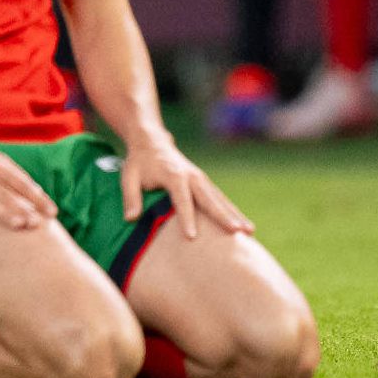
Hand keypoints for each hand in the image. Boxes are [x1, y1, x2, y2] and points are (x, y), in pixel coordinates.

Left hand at [118, 132, 252, 240]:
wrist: (151, 140)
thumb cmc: (139, 162)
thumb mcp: (128, 176)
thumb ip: (130, 197)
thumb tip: (131, 218)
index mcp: (173, 174)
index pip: (181, 199)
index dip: (186, 218)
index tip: (192, 237)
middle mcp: (192, 176)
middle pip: (210, 199)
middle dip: (223, 217)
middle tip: (236, 233)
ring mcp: (201, 179)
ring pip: (221, 200)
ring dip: (235, 215)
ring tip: (249, 232)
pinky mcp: (205, 183)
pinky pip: (221, 199)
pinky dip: (234, 212)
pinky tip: (245, 227)